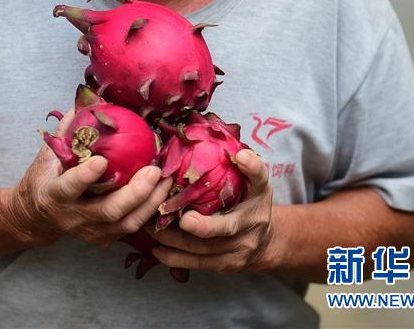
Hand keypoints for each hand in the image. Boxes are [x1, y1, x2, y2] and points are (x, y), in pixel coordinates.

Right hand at [9, 108, 170, 247]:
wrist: (36, 217)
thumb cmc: (45, 178)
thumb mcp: (47, 155)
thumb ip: (67, 131)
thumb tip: (88, 101)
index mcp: (54, 194)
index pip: (70, 187)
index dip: (85, 177)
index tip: (101, 160)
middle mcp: (73, 217)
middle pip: (109, 210)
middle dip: (135, 192)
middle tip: (153, 170)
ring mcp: (90, 231)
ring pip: (126, 222)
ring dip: (150, 202)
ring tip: (165, 179)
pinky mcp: (104, 238)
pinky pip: (132, 228)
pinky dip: (149, 211)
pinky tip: (163, 192)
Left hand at [148, 149, 275, 274]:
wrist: (266, 241)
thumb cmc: (249, 203)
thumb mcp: (253, 181)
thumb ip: (243, 165)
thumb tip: (227, 147)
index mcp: (258, 195)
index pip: (258, 177)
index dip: (251, 167)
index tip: (239, 157)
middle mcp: (250, 224)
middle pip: (225, 226)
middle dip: (201, 224)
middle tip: (178, 216)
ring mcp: (238, 250)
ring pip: (202, 247)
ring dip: (172, 237)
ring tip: (148, 224)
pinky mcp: (225, 266)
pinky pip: (196, 263)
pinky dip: (173, 256)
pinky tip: (155, 247)